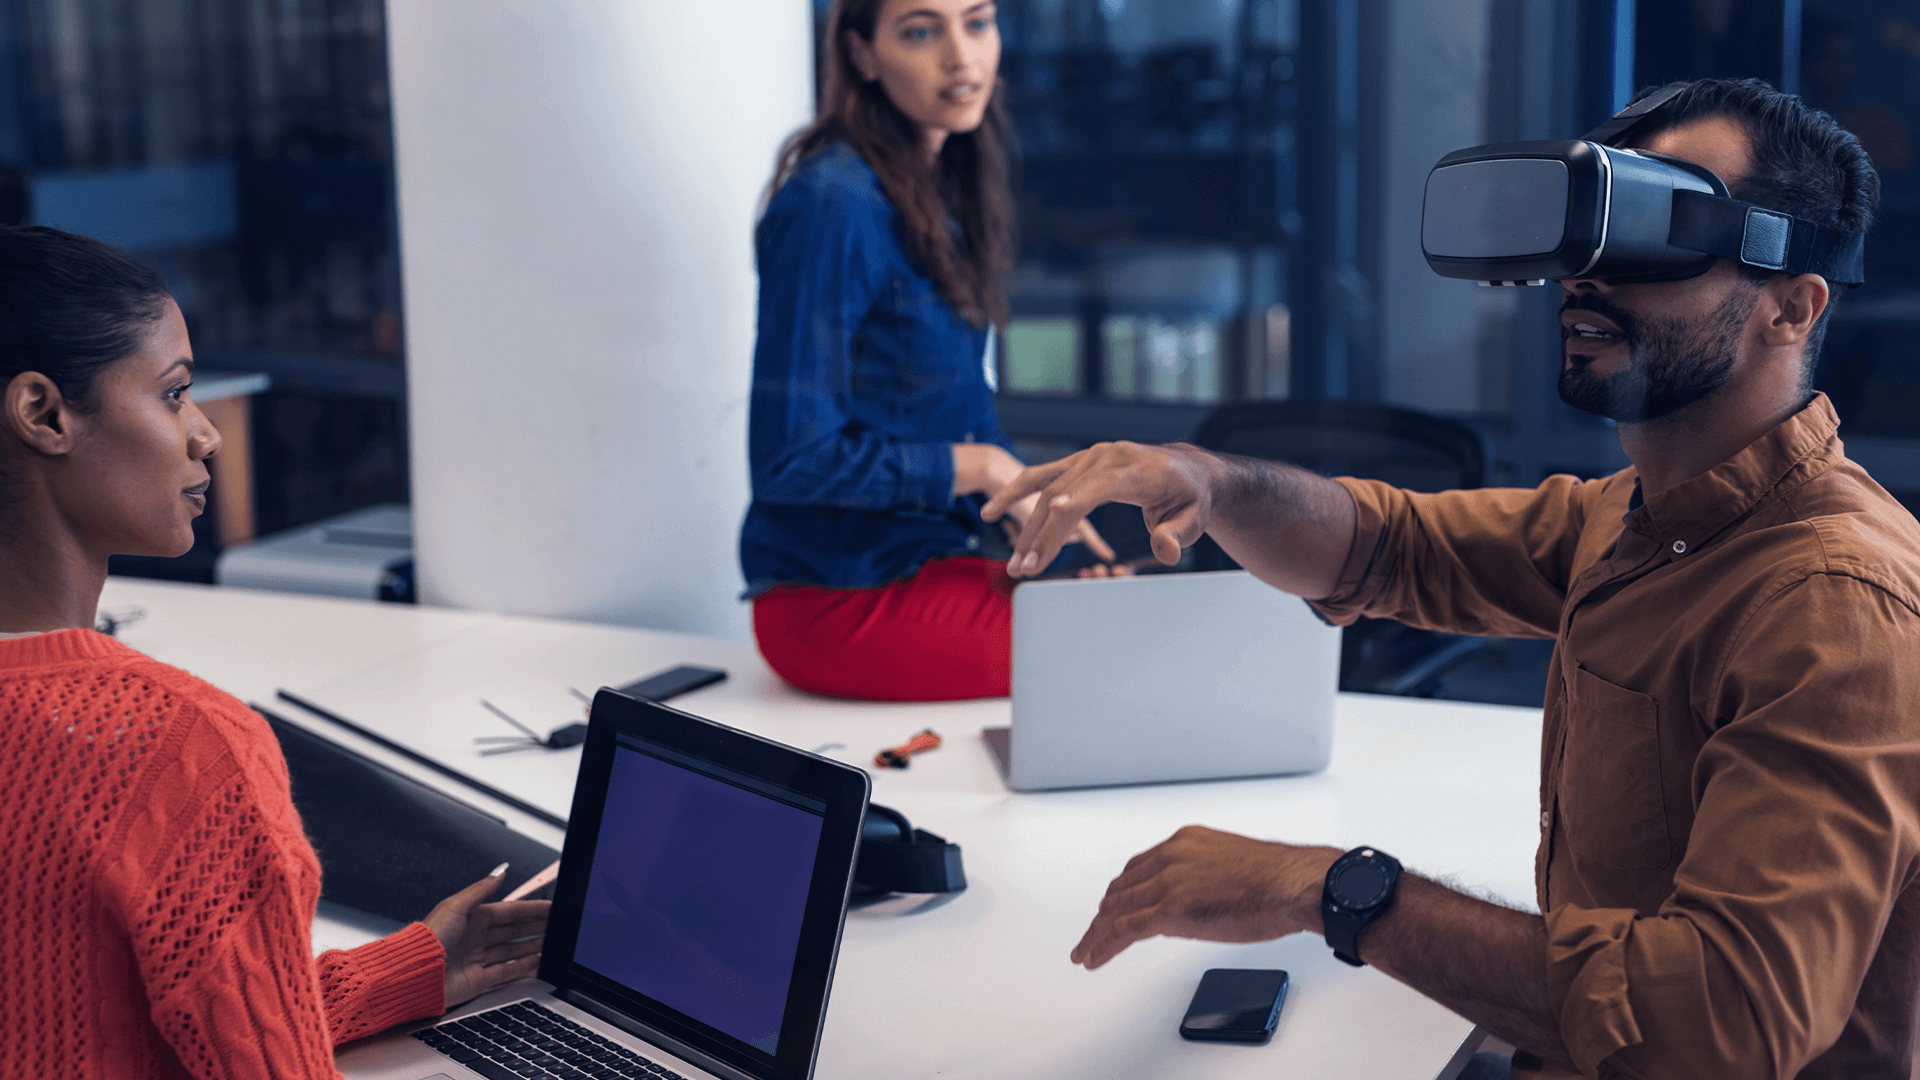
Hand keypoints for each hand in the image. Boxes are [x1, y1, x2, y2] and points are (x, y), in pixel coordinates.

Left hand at [425, 864, 552, 1008]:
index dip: (530, 909)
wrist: (415, 973)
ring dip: (532, 946)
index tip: (549, 908)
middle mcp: (476, 937)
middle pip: (513, 931)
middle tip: (556, 926)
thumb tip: (500, 870)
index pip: (509, 911)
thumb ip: (482, 888)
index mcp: (472, 917)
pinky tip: (535, 962)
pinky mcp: (478, 980)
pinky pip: (505, 972)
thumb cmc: (430, 938)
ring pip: (511, 950)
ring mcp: (477, 959)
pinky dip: (521, 967)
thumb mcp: (457, 905)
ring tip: (551, 944)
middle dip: (535, 927)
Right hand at [983, 442, 1219, 577]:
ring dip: (1028, 527)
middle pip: (1066, 494)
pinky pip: (1040, 476)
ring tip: (1015, 561)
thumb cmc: (1189, 497)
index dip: (1077, 499)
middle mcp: (1107, 457)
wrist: (1185, 469)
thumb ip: (1178, 534)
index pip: (1100, 484)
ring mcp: (1089, 458)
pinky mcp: (1077, 463)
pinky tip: (991, 511)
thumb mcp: (1193, 518)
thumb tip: (1166, 550)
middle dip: (1043, 534)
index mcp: (1136, 468)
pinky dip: (1015, 492)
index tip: (1053, 513)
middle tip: (1025, 569)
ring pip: (1049, 489)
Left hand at [1070, 826, 1338, 969]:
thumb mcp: (1231, 866)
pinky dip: (1103, 945)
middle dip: (1105, 913)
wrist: (1294, 883)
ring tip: (1086, 952)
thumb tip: (1194, 901)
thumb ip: (1203, 877)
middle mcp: (1171, 855)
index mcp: (1185, 842)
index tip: (1113, 906)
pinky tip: (1095, 958)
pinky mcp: (1171, 909)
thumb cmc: (1278, 879)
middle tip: (1094, 932)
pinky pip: (1124, 930)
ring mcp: (1169, 881)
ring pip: (1116, 910)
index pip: (1140, 868)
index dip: (1122, 892)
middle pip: (1122, 888)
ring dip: (1097, 933)